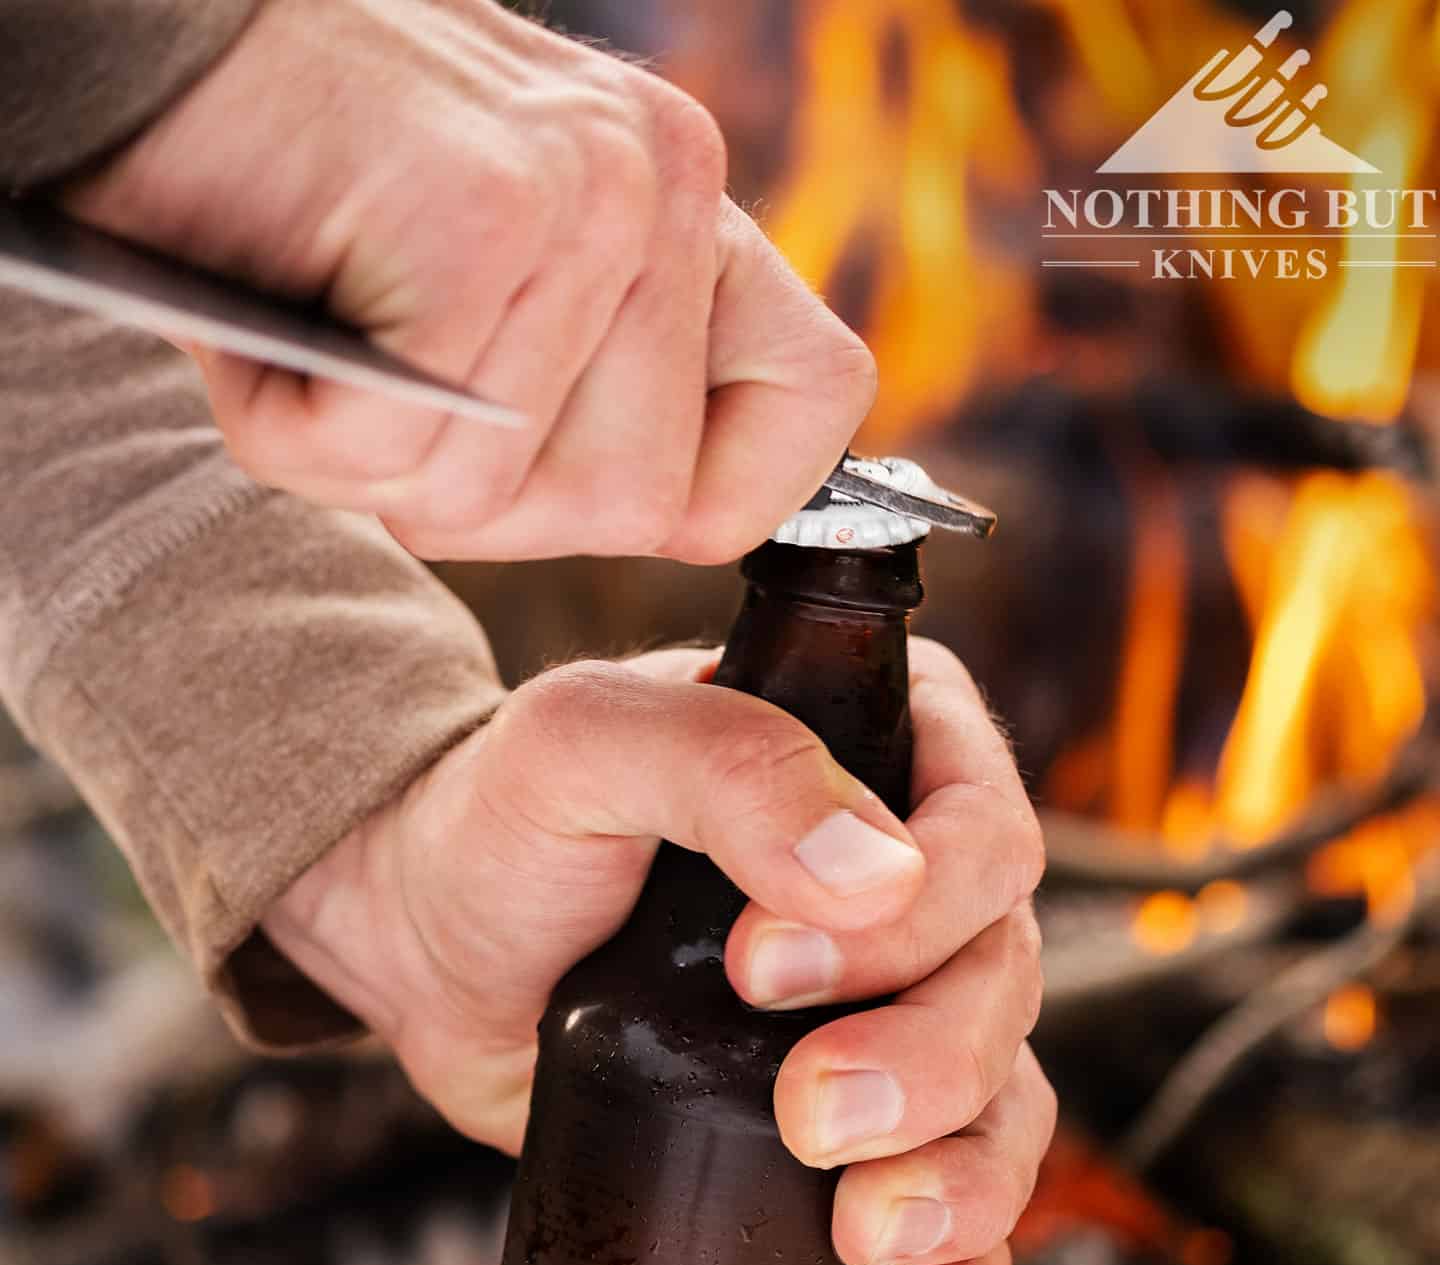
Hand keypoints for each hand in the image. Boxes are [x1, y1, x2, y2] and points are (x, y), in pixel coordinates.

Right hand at [64, 0, 874, 563]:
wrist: (146, 47)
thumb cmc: (301, 193)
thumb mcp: (494, 287)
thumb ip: (595, 380)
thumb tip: (644, 503)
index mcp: (688, 210)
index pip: (812, 414)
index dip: (711, 490)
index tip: (583, 462)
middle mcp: (665, 186)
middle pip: (634, 504)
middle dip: (487, 497)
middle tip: (387, 386)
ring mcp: (591, 197)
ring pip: (506, 494)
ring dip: (380, 467)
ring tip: (325, 341)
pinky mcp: (484, 214)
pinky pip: (406, 450)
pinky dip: (307, 436)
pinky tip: (280, 337)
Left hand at [264, 641, 1053, 1264]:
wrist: (433, 945)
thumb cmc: (505, 822)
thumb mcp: (587, 745)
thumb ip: (723, 765)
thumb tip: (873, 874)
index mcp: (882, 756)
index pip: (984, 835)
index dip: (918, 914)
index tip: (761, 968)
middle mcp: (913, 880)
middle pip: (1001, 979)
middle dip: (928, 1062)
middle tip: (808, 1109)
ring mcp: (891, 1005)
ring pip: (1000, 1094)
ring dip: (959, 1175)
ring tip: (867, 1227)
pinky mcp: (855, 1115)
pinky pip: (959, 1184)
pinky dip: (964, 1247)